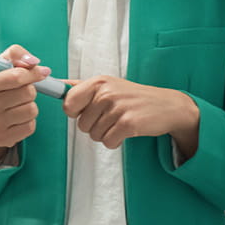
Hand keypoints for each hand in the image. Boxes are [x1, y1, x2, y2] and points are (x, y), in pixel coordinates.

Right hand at [0, 44, 52, 151]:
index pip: (17, 76)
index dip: (33, 73)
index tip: (41, 72)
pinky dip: (28, 121)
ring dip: (30, 105)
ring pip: (31, 110)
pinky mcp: (2, 138)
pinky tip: (17, 118)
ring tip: (18, 104)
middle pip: (28, 93)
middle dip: (30, 90)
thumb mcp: (4, 63)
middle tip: (20, 91)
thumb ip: (17, 54)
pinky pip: (30, 127)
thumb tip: (34, 62)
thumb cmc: (0, 83)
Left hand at [62, 75, 199, 151]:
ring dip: (105, 134)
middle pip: (81, 124)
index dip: (74, 113)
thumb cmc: (133, 97)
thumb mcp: (108, 85)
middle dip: (94, 126)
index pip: (68, 103)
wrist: (168, 106)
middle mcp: (106, 93)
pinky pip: (107, 142)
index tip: (84, 112)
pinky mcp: (128, 124)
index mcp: (97, 82)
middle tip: (111, 117)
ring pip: (94, 135)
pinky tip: (126, 131)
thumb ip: (81, 87)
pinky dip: (115, 141)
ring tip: (120, 123)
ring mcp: (117, 108)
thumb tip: (56, 83)